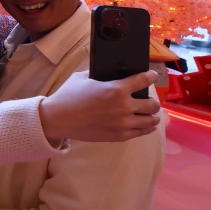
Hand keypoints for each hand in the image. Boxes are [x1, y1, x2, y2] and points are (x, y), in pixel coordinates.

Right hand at [39, 70, 160, 143]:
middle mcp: (124, 107)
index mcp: (116, 89)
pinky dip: (146, 127)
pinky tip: (145, 124)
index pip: (144, 80)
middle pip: (153, 104)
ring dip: (152, 115)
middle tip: (148, 98)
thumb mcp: (82, 78)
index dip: (151, 76)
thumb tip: (109, 73)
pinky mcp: (119, 136)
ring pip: (151, 120)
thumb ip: (99, 75)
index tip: (152, 75)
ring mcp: (123, 124)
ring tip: (150, 113)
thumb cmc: (68, 96)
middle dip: (153, 100)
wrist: (57, 119)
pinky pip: (142, 132)